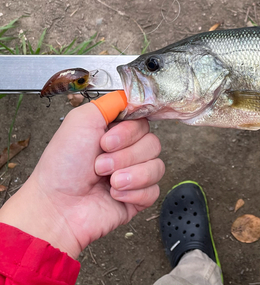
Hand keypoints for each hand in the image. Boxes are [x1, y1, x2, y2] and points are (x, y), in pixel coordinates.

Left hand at [0, 102, 164, 258]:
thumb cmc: (61, 167)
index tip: (107, 140)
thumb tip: (134, 96)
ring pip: (157, 165)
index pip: (143, 120)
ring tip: (108, 180)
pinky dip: (133, 192)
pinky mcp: (139, 197)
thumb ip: (111, 102)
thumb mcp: (81, 120)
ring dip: (130, 174)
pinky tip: (114, 194)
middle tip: (100, 164)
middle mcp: (127, 151)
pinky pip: (154, 189)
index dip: (130, 131)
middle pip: (153, 142)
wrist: (57, 208)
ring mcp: (134, 174)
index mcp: (116, 131)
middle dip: (125, 155)